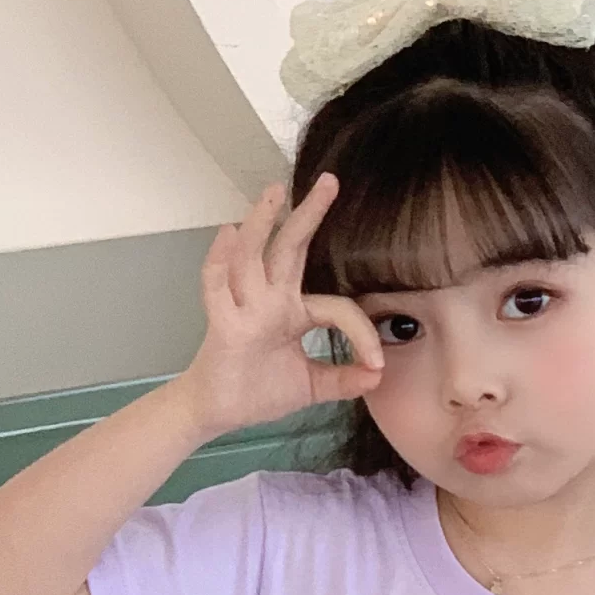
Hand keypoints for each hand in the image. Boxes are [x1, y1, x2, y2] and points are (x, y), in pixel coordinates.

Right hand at [179, 174, 384, 437]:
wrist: (216, 414)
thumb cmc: (257, 392)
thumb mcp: (311, 385)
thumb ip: (343, 379)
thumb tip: (378, 376)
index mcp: (293, 311)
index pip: (336, 307)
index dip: (360, 333)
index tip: (377, 362)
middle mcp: (269, 301)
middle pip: (290, 248)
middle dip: (308, 213)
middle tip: (330, 180)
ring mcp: (245, 309)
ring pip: (252, 257)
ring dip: (262, 223)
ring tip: (273, 191)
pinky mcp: (222, 324)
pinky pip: (217, 287)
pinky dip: (219, 260)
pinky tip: (228, 234)